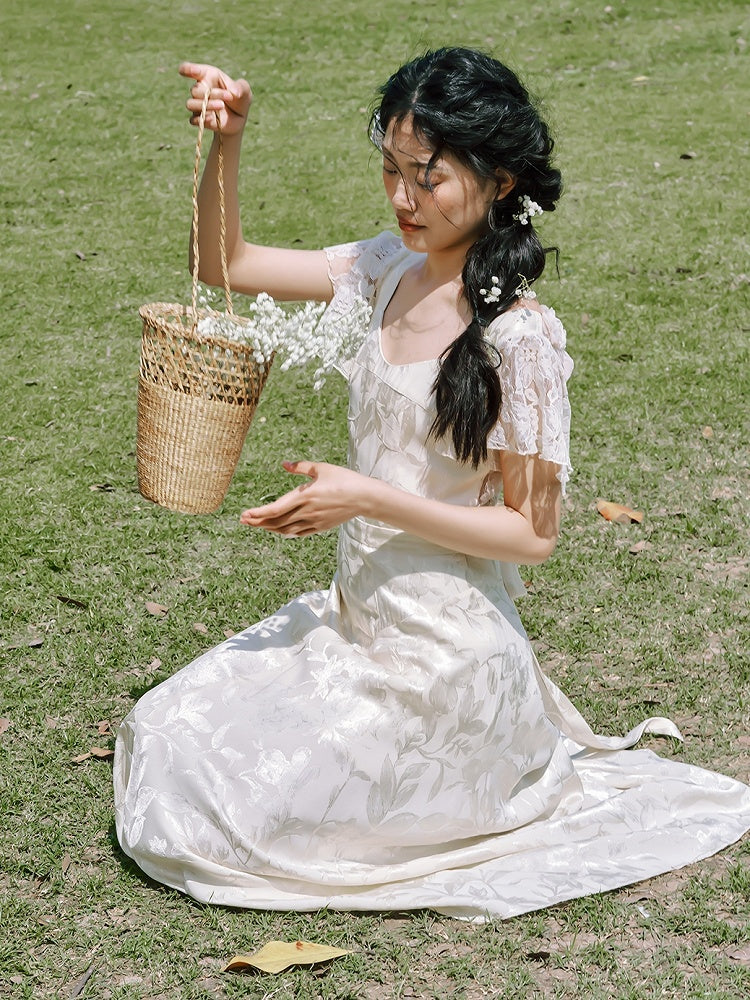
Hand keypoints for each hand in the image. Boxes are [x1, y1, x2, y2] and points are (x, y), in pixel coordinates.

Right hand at [179, 61, 251, 134]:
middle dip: (212, 93)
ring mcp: (198, 105)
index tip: (191, 71)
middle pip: (195, 90)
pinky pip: (194, 120)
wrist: (240, 118)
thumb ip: (241, 87)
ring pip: (191, 104)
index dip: (187, 69)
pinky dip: (202, 119)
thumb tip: (234, 93)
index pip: (190, 69)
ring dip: (206, 105)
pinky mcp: (200, 119)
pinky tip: (213, 118)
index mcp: (207, 76)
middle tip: (229, 96)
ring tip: (222, 105)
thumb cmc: (239, 98)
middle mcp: (200, 90)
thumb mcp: (245, 90)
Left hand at [240, 461, 369, 536]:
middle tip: (244, 521)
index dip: (258, 513)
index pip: (275, 508)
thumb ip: (300, 466)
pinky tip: (279, 530)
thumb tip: (284, 464)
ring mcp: (314, 521)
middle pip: (276, 521)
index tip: (244, 514)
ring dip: (269, 528)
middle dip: (258, 522)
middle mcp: (307, 511)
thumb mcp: (321, 468)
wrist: (364, 497)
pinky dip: (286, 532)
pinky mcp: (321, 527)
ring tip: (257, 525)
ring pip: (286, 529)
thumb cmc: (343, 479)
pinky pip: (298, 533)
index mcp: (305, 495)